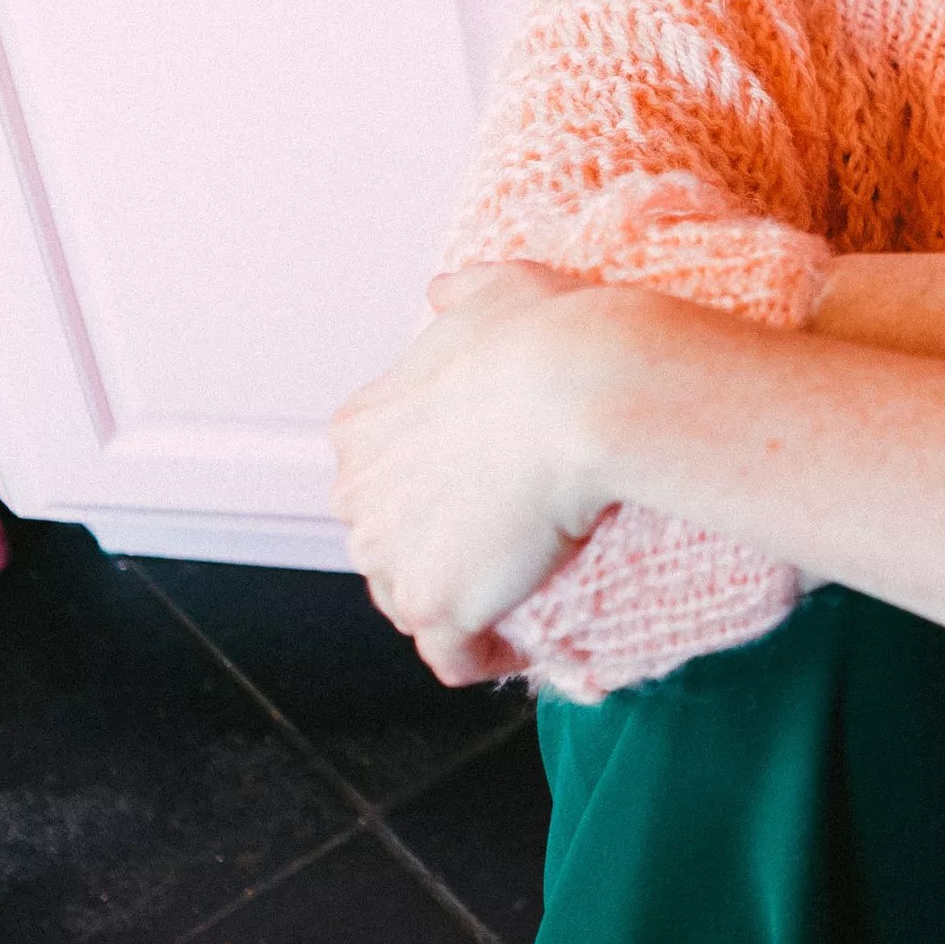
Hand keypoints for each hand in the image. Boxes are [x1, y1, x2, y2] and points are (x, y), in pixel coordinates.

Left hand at [329, 260, 626, 685]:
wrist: (586, 392)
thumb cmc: (551, 339)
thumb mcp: (498, 289)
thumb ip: (461, 295)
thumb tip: (441, 290)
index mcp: (361, 427)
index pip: (378, 479)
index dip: (428, 489)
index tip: (479, 491)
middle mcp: (358, 495)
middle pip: (387, 542)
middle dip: (435, 548)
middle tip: (506, 543)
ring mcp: (391, 558)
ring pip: (411, 599)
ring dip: (458, 603)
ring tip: (518, 594)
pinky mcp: (435, 607)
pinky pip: (449, 654)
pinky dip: (482, 653)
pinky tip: (519, 643)